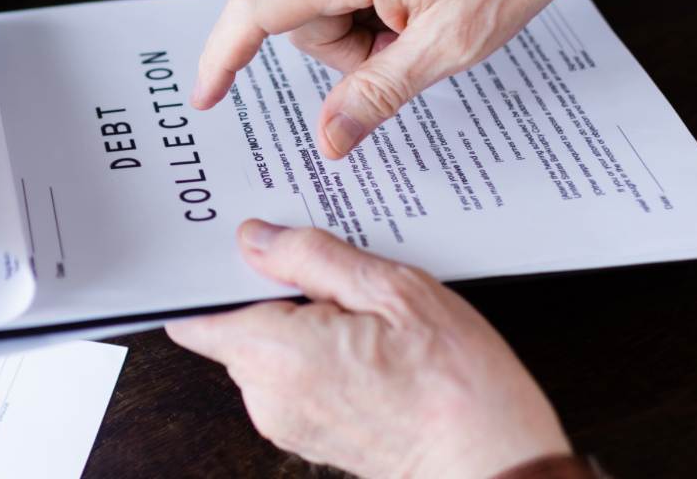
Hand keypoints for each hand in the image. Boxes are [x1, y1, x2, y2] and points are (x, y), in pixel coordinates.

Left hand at [166, 221, 569, 478]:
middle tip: (333, 272)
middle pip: (236, 322)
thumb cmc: (458, 388)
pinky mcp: (310, 435)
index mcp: (277, 355)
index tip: (242, 247)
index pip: (197, 312)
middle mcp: (269, 397)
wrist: (499, 467)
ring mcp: (287, 422)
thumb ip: (314, 257)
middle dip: (272, 291)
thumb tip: (259, 239)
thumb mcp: (395, 291)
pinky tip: (370, 343)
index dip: (214, 273)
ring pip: (267, 348)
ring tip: (366, 312)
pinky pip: (293, 377)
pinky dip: (318, 352)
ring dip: (301, 321)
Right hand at [190, 0, 594, 158]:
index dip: (224, 56)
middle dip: (348, 51)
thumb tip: (328, 139)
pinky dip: (371, 6)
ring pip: (321, 5)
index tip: (207, 96)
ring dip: (363, 30)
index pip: (259, 9)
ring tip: (421, 21)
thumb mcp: (447, 50)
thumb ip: (376, 95)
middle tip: (408, 49)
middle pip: (301, 20)